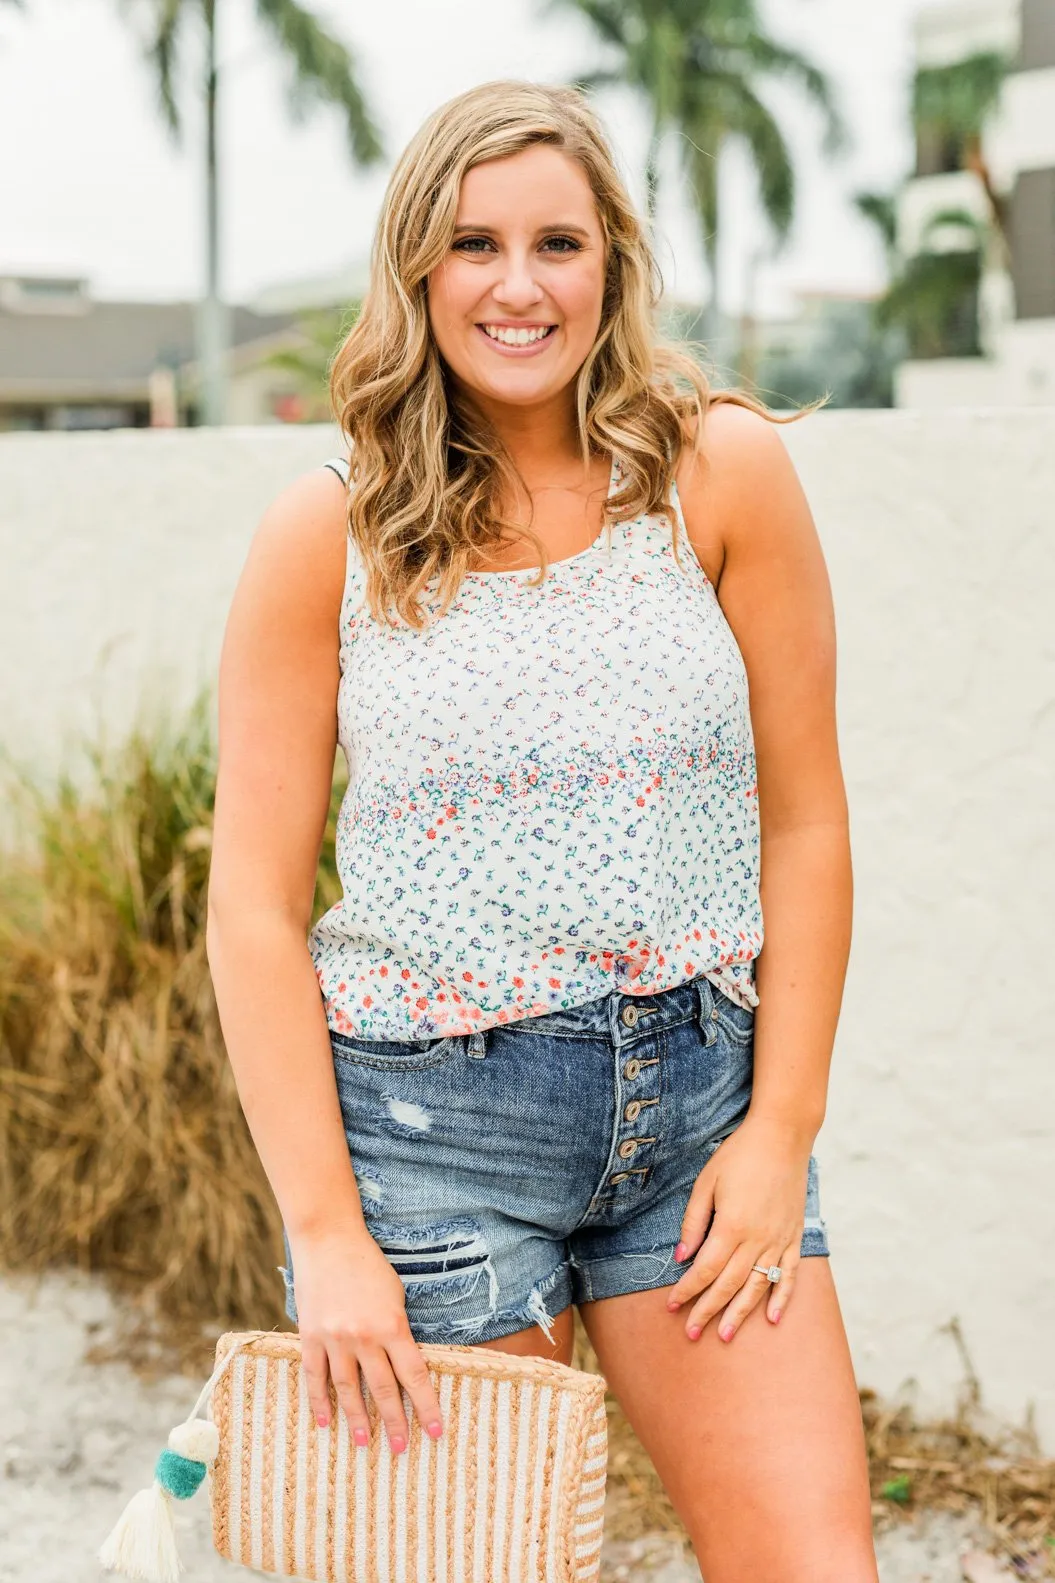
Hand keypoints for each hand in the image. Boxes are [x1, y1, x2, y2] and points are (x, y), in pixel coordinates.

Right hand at [286, 1224, 443, 1453]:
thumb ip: (398, 1331)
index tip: (435, 1432)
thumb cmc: (369, 1264)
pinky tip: (325, 1422)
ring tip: (365, 1444)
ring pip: (348, 1390)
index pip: (414, 1375)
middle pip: (383, 1389)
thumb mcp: (396, 1295)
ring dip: (357, 1420)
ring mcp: (334, 1338)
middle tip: (403, 1450)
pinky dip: (319, 1401)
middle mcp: (363, 1337)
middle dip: (395, 1422)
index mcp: (392, 1325)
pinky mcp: (310, 1336)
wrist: (328, 1239)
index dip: (426, 1406)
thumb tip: (404, 1366)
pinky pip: (314, 1376)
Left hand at [665, 1113, 812, 1341]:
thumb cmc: (739, 1155)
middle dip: (707, 1311)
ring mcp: (779, 1240)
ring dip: (740, 1313)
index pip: (704, 1270)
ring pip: (758, 1285)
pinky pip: (789, 1274)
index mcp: (731, 1226)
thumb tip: (682, 1256)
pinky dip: (782, 1297)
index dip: (687, 1291)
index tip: (671, 1306)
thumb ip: (694, 1221)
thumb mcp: (707, 1183)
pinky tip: (773, 1318)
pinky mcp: (795, 1236)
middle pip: (728, 1285)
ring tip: (726, 1336)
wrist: (782, 1137)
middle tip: (691, 1334)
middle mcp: (757, 1239)